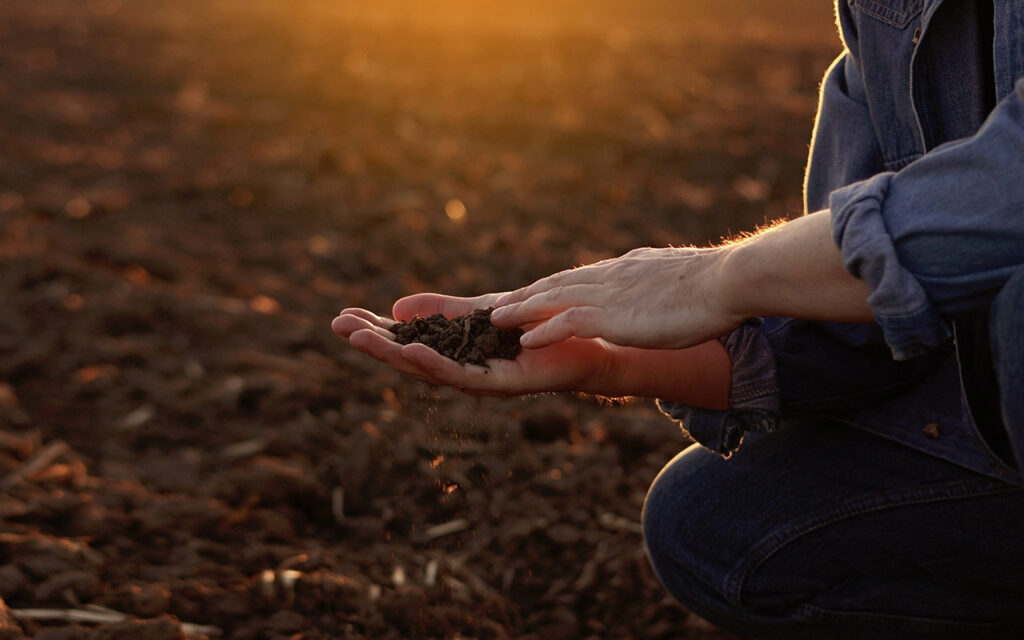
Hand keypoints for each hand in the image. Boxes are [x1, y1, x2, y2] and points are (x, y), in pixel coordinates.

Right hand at [331, 293, 616, 395]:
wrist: (586, 344)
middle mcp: (461, 371)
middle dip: (373, 343)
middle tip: (337, 326)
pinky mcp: (501, 384)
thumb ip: (443, 311)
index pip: (406, 342)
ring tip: (361, 339)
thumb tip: (399, 307)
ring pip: (427, 370)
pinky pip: (462, 376)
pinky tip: (412, 353)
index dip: (375, 331)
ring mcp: (479, 380)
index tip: (342, 315)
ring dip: (393, 355)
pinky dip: (434, 365)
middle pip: (407, 359)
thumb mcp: (480, 312)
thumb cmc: (538, 330)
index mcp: (453, 353)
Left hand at [490, 246, 743, 349]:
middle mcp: (612, 276)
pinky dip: (544, 330)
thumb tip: (658, 286)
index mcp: (627, 268)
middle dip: (526, 294)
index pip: (581, 275)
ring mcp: (610, 294)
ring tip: (495, 319)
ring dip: (521, 309)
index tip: (532, 292)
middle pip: (557, 283)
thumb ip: (658, 284)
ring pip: (553, 299)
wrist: (730, 280)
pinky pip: (568, 322)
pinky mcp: (615, 315)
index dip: (553, 285)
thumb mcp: (679, 279)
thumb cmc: (717, 284)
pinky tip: (525, 341)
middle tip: (499, 303)